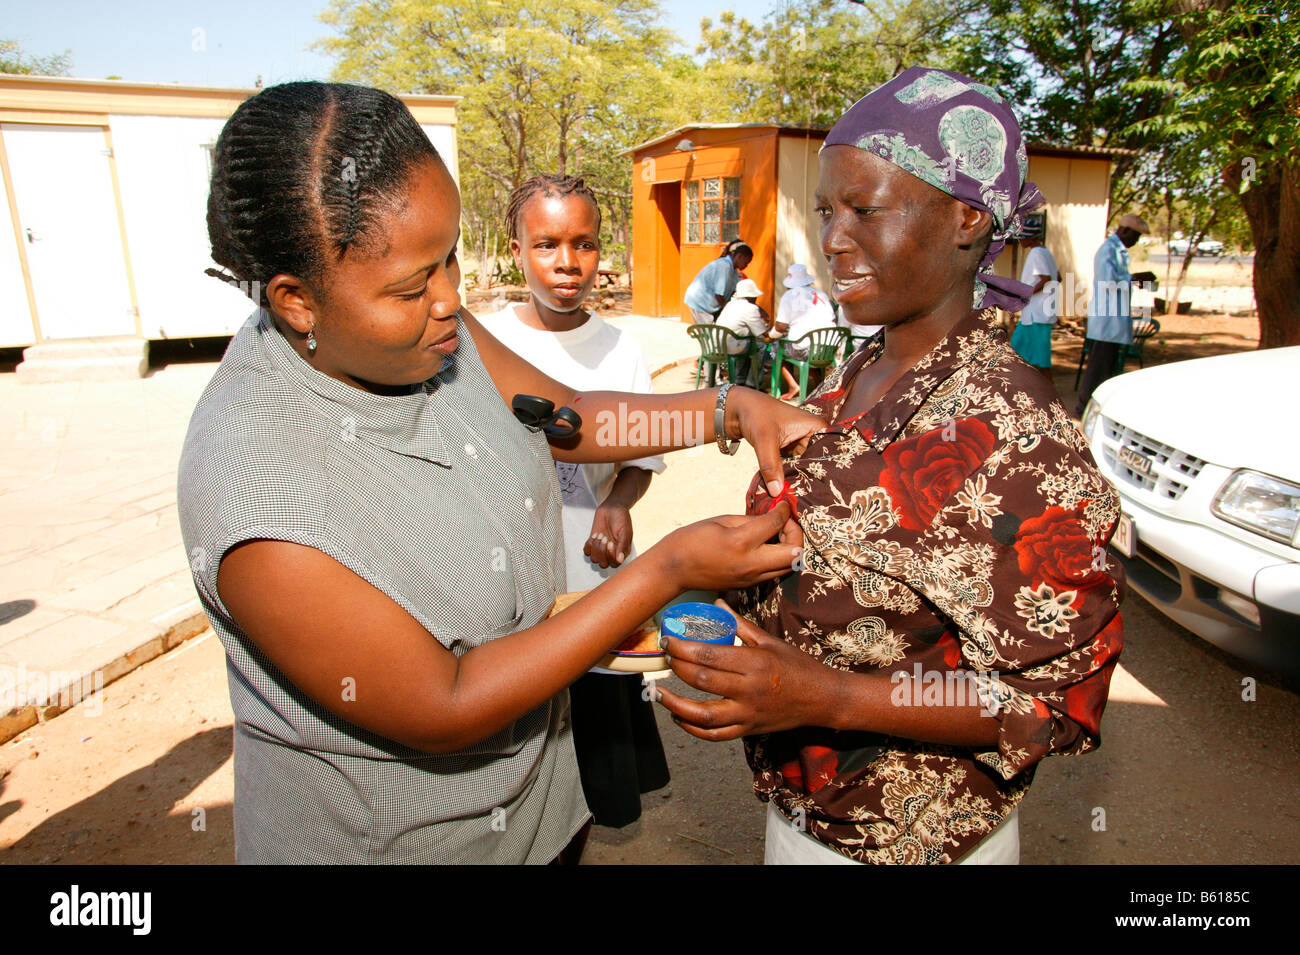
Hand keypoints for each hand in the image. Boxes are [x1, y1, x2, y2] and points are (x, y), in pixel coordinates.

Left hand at [586, 503, 631, 567]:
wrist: (612, 507)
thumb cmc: (621, 518)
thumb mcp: (625, 531)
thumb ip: (622, 546)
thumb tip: (620, 560)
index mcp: (622, 551)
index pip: (614, 563)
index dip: (610, 555)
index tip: (611, 542)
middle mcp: (611, 552)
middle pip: (603, 564)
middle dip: (602, 552)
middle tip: (605, 538)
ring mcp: (602, 548)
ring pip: (594, 559)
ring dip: (595, 547)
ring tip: (601, 534)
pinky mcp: (593, 542)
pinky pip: (587, 552)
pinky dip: (589, 545)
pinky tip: (594, 536)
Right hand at [653, 502, 801, 592]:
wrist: (674, 570)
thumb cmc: (692, 540)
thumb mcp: (722, 521)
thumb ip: (751, 519)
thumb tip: (772, 515)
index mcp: (741, 542)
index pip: (777, 523)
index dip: (784, 510)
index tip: (783, 503)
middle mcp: (751, 564)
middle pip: (795, 553)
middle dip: (796, 533)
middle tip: (786, 522)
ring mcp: (752, 578)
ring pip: (789, 567)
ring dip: (791, 548)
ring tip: (779, 534)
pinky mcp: (749, 585)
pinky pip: (775, 572)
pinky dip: (779, 558)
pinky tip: (768, 546)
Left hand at [655, 599, 840, 739]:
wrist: (822, 699)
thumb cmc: (797, 665)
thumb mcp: (770, 641)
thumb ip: (740, 624)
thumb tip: (717, 603)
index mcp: (755, 663)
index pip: (709, 655)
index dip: (683, 647)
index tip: (669, 639)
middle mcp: (750, 690)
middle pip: (702, 680)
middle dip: (677, 667)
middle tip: (666, 656)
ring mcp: (748, 713)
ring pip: (704, 715)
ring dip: (676, 705)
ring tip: (659, 693)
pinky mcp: (749, 729)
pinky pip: (716, 735)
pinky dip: (693, 729)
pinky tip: (679, 717)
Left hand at [725, 385, 824, 499]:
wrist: (736, 409)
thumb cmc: (755, 414)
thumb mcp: (765, 440)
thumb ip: (771, 465)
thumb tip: (777, 493)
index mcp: (816, 426)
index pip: (828, 452)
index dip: (825, 472)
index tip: (821, 491)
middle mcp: (811, 435)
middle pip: (817, 462)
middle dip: (809, 479)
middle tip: (807, 499)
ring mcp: (800, 443)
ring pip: (803, 467)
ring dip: (797, 479)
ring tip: (797, 498)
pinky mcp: (789, 449)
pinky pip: (793, 466)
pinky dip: (788, 476)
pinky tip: (786, 490)